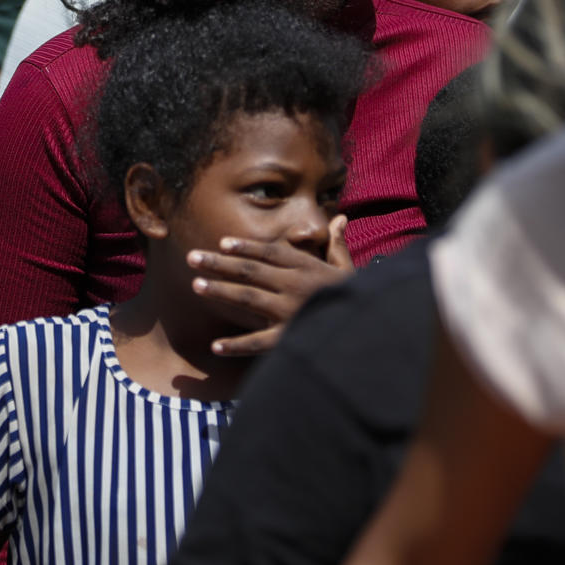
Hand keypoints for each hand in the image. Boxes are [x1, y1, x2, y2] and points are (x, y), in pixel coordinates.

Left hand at [187, 217, 353, 356]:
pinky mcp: (289, 339)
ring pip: (248, 298)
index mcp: (308, 268)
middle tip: (193, 257)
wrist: (371, 332)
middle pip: (250, 270)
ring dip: (220, 291)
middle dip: (219, 263)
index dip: (246, 246)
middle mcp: (295, 286)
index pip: (271, 252)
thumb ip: (337, 246)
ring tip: (196, 286)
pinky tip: (215, 345)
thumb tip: (339, 218)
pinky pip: (258, 343)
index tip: (222, 242)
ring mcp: (290, 312)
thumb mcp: (349, 271)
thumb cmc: (358, 301)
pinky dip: (236, 345)